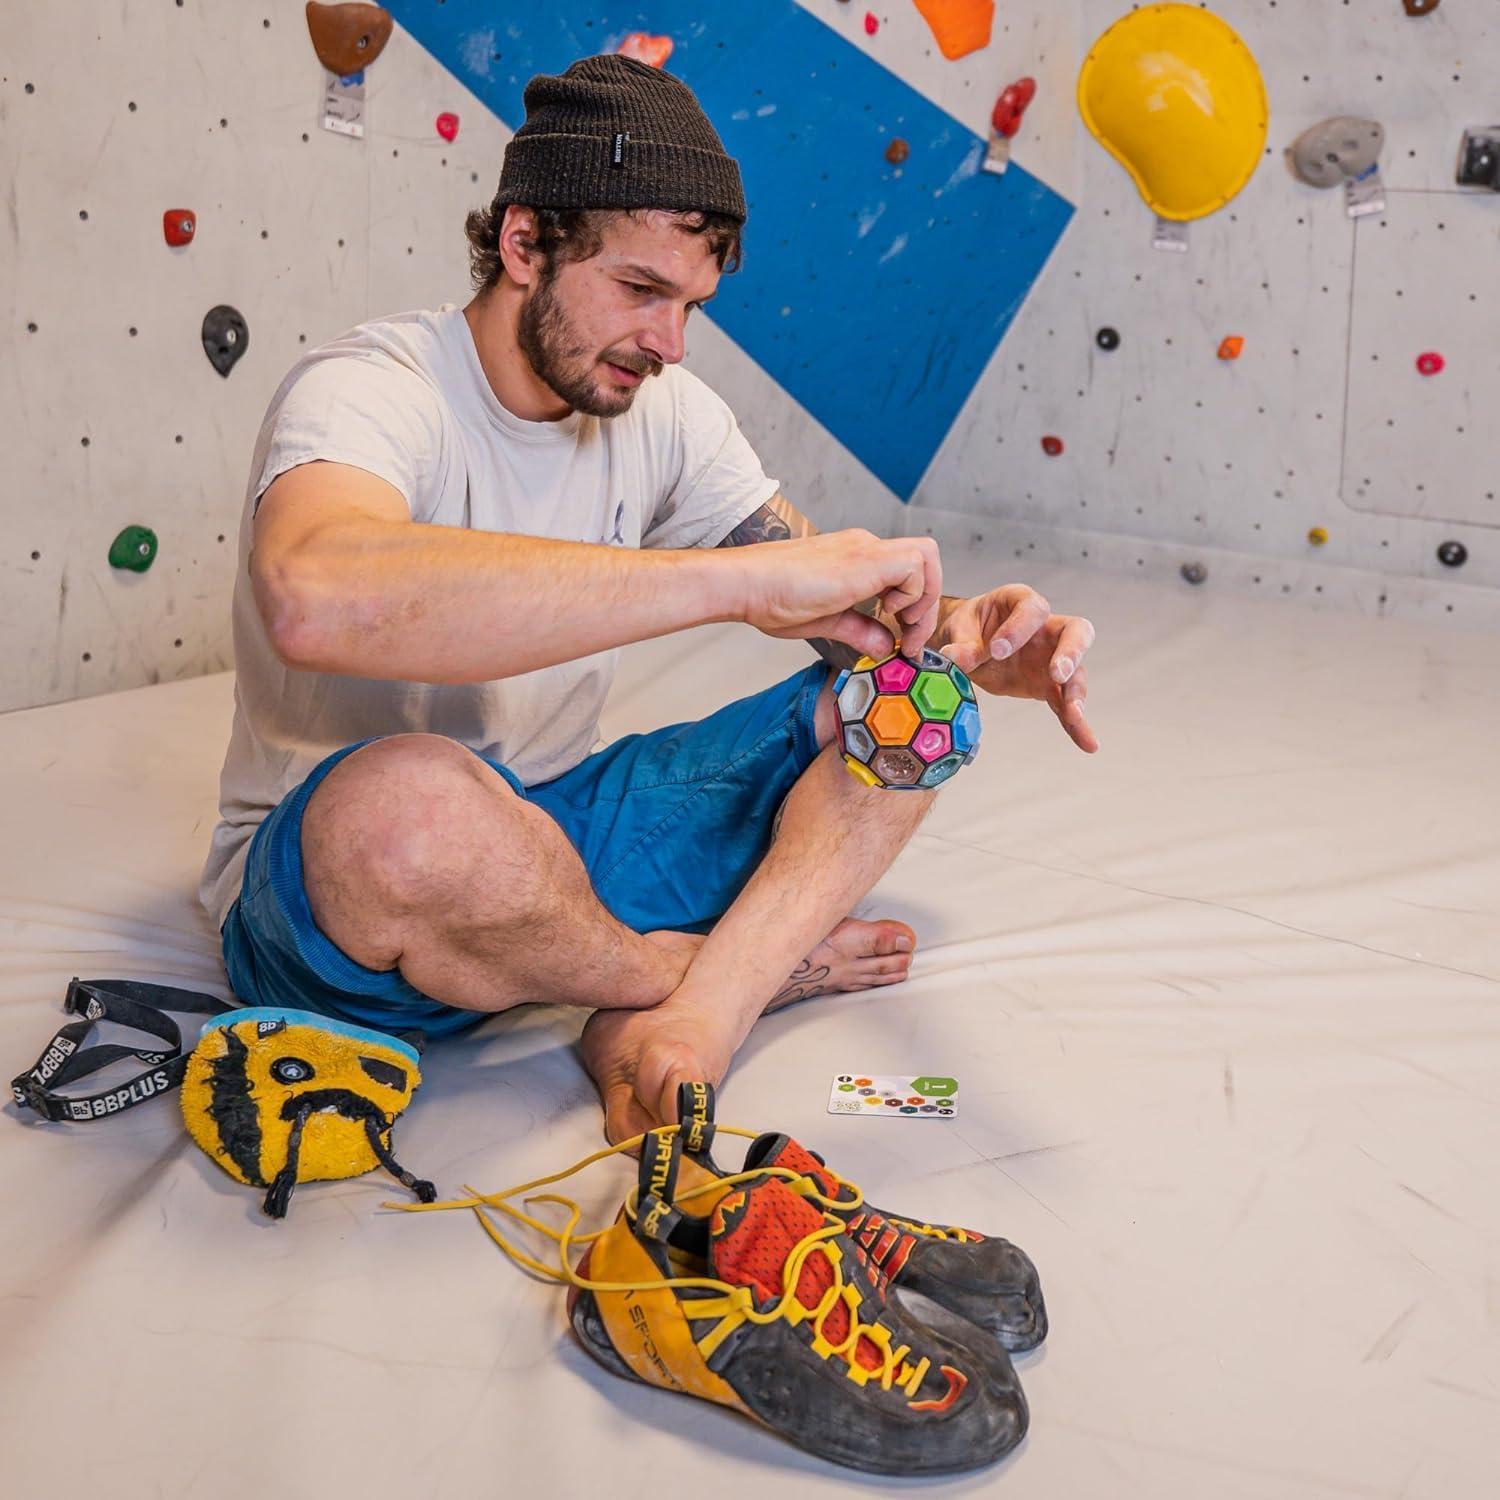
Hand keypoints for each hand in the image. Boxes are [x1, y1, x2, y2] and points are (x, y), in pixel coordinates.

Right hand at [733, 529, 942, 660]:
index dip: (916, 607)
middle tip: (910, 642)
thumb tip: (884, 646)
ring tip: (902, 627)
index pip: (908, 571)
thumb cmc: (771, 598)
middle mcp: (866, 547)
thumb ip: (860, 630)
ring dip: (925, 596)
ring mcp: (867, 549)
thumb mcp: (826, 621)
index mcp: (857, 559)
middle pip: (926, 559)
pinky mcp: (867, 559)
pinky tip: (887, 612)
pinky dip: (912, 593)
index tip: (903, 641)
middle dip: (928, 605)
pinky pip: (915, 564)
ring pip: (927, 555)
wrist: (746, 584)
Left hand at [939, 585, 1098, 752]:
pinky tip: (1087, 743)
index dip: (1019, 628)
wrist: (966, 647)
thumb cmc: (968, 628)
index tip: (998, 649)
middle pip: (1076, 632)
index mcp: (1021, 603)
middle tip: (1058, 674)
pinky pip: (1065, 704)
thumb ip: (962, 645)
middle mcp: (1046, 628)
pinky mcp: (1049, 686)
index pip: (1033, 609)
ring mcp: (1052, 657)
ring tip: (1073, 714)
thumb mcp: (960, 631)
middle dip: (1071, 653)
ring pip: (1076, 672)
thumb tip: (955, 658)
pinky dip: (1075, 724)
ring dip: (1076, 693)